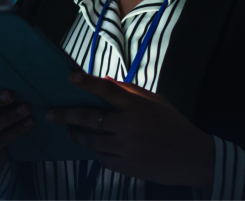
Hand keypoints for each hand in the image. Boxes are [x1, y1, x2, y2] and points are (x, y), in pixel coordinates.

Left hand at [47, 73, 213, 187]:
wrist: (193, 157)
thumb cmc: (173, 125)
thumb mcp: (156, 102)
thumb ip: (130, 91)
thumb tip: (103, 80)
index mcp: (138, 106)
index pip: (107, 90)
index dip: (87, 82)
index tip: (70, 77)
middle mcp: (129, 126)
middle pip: (90, 118)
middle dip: (66, 115)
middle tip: (51, 114)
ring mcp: (127, 148)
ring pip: (91, 141)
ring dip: (77, 136)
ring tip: (69, 132)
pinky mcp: (127, 167)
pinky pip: (102, 159)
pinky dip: (96, 152)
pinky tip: (94, 148)